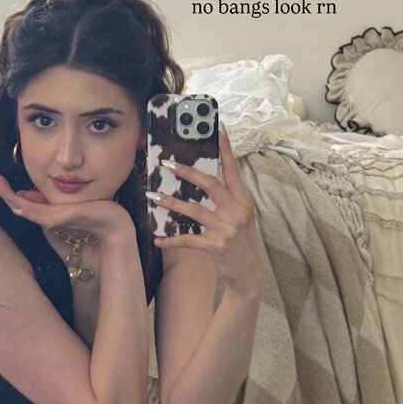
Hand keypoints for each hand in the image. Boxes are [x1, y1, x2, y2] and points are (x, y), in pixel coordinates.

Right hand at [0, 168, 133, 241]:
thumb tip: (24, 195)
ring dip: (10, 198)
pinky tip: (18, 204)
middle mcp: (47, 217)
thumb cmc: (92, 212)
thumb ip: (45, 201)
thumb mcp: (65, 203)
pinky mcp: (64, 218)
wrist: (112, 224)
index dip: (6, 192)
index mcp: (46, 212)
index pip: (20, 202)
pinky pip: (42, 214)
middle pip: (18, 205)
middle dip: (3, 192)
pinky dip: (29, 209)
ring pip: (26, 209)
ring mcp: (54, 219)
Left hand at [150, 128, 263, 295]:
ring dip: (171, 203)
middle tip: (168, 164)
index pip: (233, 172)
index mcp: (243, 202)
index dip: (226, 151)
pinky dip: (171, 240)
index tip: (218, 132)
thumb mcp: (242, 217)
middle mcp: (236, 212)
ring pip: (194, 211)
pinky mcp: (214, 246)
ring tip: (153, 196)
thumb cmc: (242, 241)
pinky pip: (188, 240)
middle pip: (210, 185)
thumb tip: (204, 181)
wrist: (248, 272)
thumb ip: (228, 200)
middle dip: (188, 172)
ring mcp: (225, 229)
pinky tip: (157, 239)